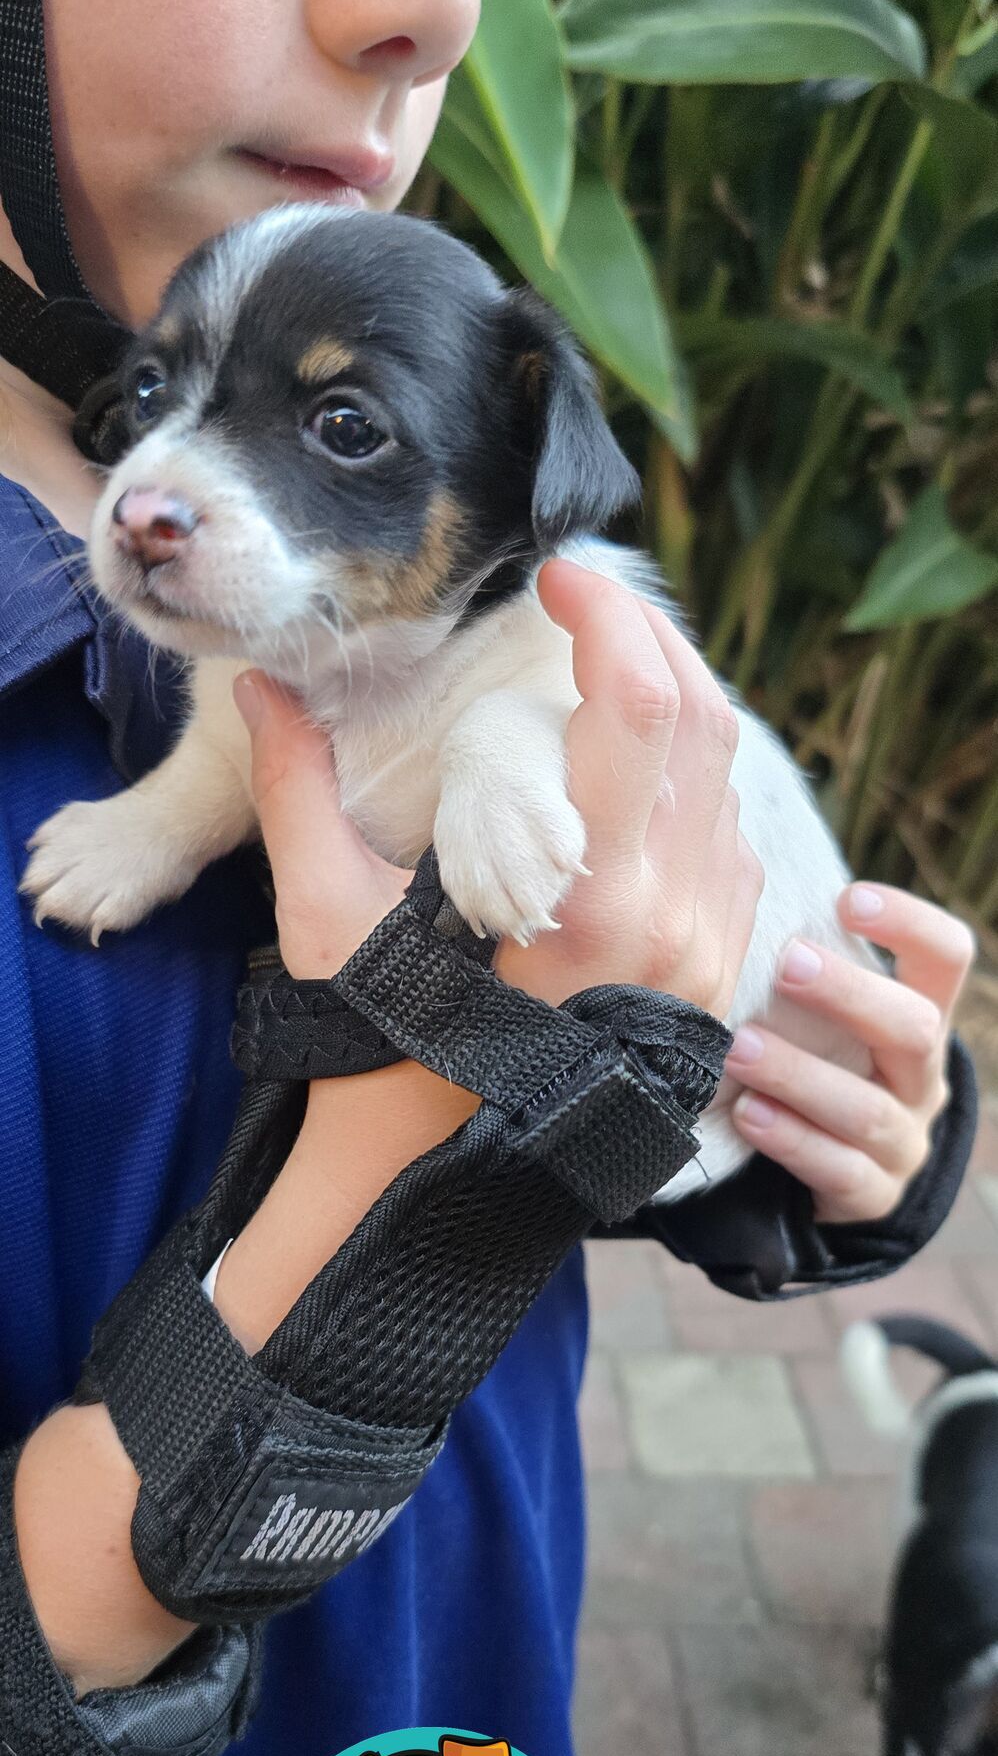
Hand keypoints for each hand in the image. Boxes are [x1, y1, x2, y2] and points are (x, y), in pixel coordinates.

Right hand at [234, 561, 763, 1016]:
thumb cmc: (383, 1050)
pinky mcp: (715, 974)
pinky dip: (697, 793)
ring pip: (729, 784)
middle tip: (592, 604)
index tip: (560, 575)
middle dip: (653, 638)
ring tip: (610, 677)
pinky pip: (735, 849)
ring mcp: (705, 947)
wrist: (448, 1180)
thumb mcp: (327, 920)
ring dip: (679, 711)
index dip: (608, 614)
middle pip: (706, 723)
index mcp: (586, 892)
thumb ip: (298, 791)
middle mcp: (670, 914)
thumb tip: (263, 688)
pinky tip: (637, 784)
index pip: (639, 706)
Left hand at [722, 884, 975, 1223]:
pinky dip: (790, 1140)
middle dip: (851, 995)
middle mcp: (922, 1077)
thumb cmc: (820, 1063)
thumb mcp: (828, 1018)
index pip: (946, 956)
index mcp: (922, 1016)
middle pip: (913, 1030)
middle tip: (788, 964)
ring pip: (866, 1109)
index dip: (909, 923)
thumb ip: (806, 968)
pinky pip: (838, 1171)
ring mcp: (904, 1141)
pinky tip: (749, 1114)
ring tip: (741, 1049)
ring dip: (800, 1075)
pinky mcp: (872, 1196)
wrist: (836, 1171)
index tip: (848, 898)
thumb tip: (733, 883)